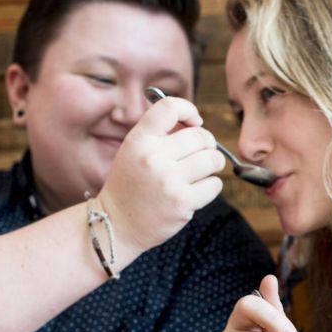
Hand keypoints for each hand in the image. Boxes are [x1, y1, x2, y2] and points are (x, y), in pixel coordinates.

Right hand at [97, 96, 224, 254]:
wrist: (116, 224)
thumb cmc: (131, 186)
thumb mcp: (134, 152)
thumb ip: (161, 135)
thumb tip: (197, 123)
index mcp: (138, 140)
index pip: (170, 107)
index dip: (189, 110)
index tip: (195, 122)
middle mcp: (152, 157)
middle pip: (201, 136)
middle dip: (208, 144)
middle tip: (201, 154)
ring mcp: (168, 180)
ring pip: (213, 159)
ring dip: (213, 164)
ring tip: (201, 172)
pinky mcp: (182, 202)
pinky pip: (214, 184)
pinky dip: (211, 186)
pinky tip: (197, 190)